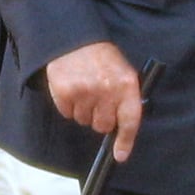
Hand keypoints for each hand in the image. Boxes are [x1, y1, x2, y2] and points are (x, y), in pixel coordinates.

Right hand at [42, 40, 142, 162]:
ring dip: (83, 111)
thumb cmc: (101, 57)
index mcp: (126, 84)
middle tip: (97, 101)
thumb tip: (122, 127)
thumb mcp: (122, 72)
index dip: (125, 141)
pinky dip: (69, 106)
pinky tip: (72, 89)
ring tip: (84, 90)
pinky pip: (68, 114)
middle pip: (103, 126)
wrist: (74, 39)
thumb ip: (125, 97)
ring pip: (84, 121)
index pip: (130, 120)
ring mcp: (85, 92)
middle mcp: (107, 90)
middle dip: (100, 118)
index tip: (120, 155)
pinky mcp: (65, 92)